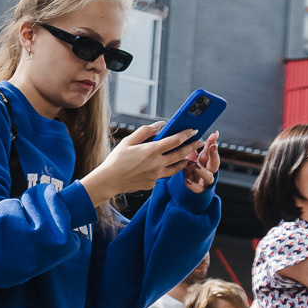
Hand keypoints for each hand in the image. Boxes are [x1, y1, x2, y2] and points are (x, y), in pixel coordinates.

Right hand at [84, 122, 200, 201]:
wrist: (108, 181)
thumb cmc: (116, 160)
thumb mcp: (128, 141)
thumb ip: (145, 131)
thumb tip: (160, 124)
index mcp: (152, 150)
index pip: (175, 140)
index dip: (186, 134)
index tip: (193, 130)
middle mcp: (157, 163)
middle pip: (181, 154)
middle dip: (192, 147)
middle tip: (199, 142)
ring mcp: (156, 175)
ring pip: (177, 167)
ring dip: (185, 160)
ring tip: (189, 156)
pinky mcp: (153, 183)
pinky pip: (163, 175)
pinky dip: (167, 170)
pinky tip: (167, 166)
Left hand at [181, 132, 219, 192]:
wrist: (191, 188)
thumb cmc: (191, 171)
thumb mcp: (192, 159)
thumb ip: (193, 149)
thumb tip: (193, 138)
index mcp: (206, 161)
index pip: (211, 151)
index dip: (213, 143)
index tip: (214, 135)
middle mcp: (208, 170)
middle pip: (215, 163)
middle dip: (214, 154)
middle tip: (212, 147)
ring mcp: (204, 181)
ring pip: (208, 176)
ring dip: (202, 170)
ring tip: (195, 165)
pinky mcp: (199, 190)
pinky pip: (197, 188)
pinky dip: (193, 185)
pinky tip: (187, 181)